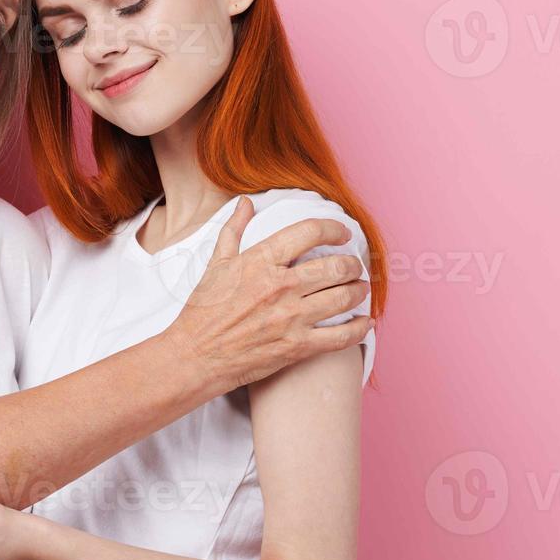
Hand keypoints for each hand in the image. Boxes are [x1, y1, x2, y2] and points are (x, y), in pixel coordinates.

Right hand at [168, 197, 371, 392]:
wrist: (195, 356)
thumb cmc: (202, 310)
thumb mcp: (215, 264)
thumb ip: (234, 230)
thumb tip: (244, 203)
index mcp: (260, 261)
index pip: (310, 232)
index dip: (334, 229)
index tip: (342, 234)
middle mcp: (280, 286)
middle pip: (336, 266)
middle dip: (353, 264)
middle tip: (354, 266)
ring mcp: (291, 317)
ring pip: (344, 297)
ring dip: (359, 291)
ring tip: (359, 288)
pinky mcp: (297, 347)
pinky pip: (342, 336)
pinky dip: (360, 328)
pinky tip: (365, 322)